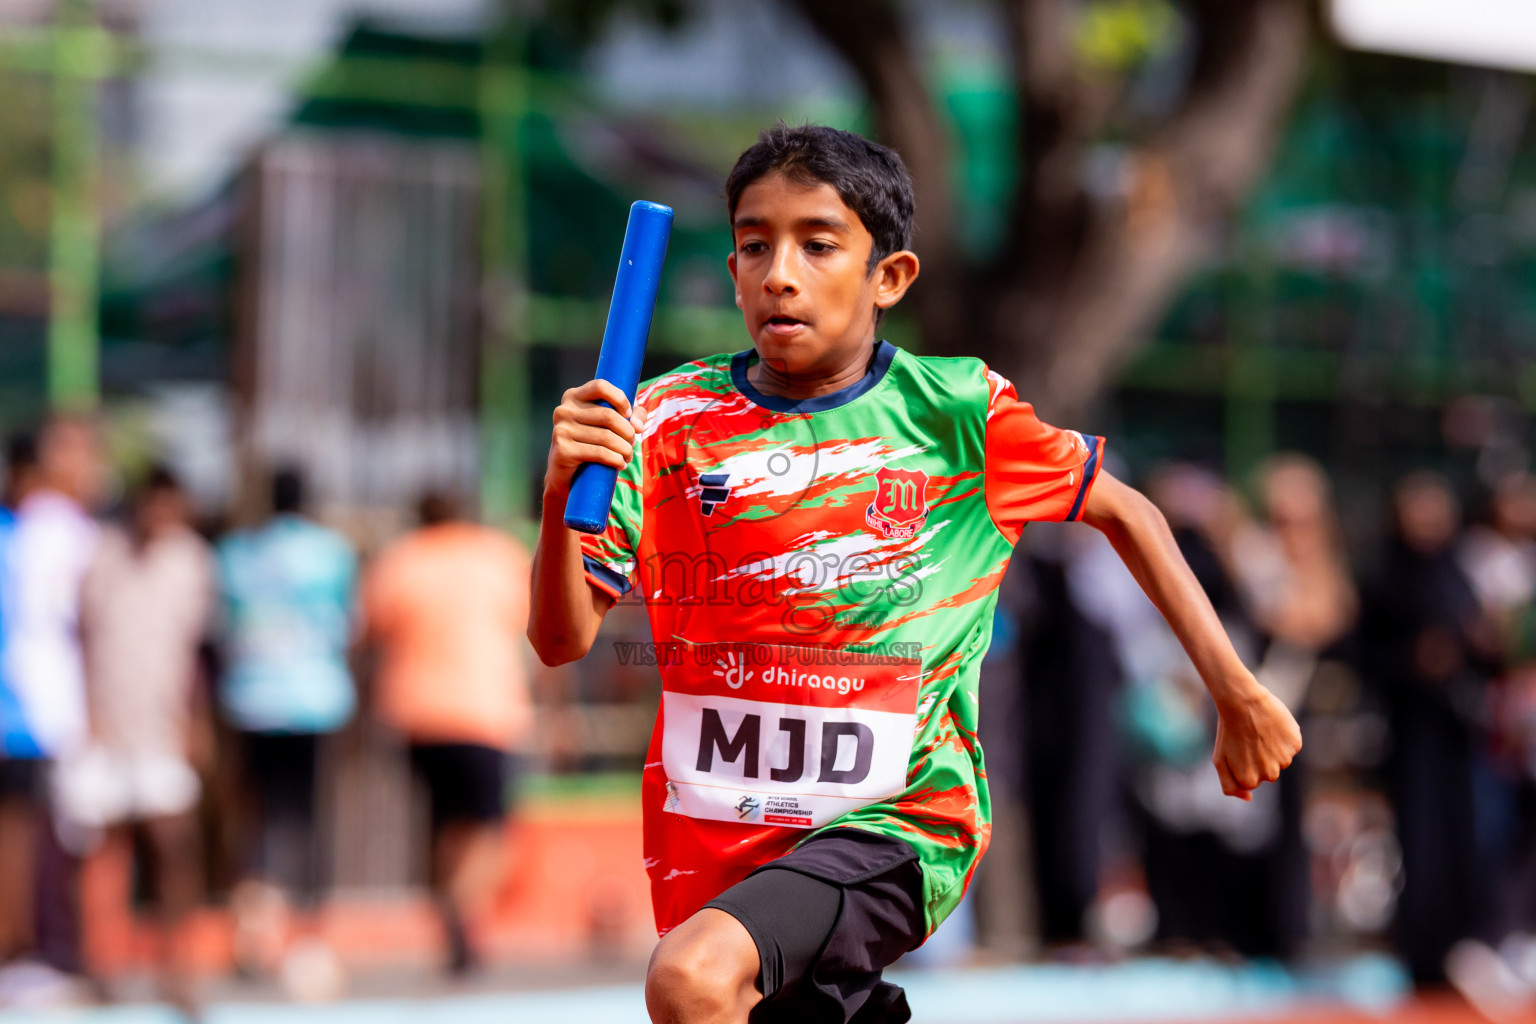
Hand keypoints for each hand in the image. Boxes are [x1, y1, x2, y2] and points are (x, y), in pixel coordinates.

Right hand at [545, 379, 646, 499]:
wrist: (564, 472)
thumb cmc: (590, 442)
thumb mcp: (608, 424)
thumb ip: (631, 415)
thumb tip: (637, 426)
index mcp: (573, 397)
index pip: (600, 386)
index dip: (620, 399)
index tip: (628, 414)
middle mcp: (564, 410)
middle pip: (608, 415)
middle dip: (627, 432)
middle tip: (632, 443)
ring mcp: (561, 430)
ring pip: (606, 437)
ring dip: (624, 449)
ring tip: (628, 456)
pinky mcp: (563, 450)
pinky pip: (599, 453)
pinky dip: (616, 460)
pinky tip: (621, 464)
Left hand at [1212, 680, 1301, 801]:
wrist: (1243, 701)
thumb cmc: (1228, 730)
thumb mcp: (1220, 760)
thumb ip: (1230, 785)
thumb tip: (1248, 798)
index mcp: (1250, 780)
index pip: (1252, 780)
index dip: (1245, 763)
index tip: (1239, 749)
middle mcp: (1270, 775)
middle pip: (1268, 772)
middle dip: (1260, 758)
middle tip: (1250, 740)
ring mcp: (1284, 760)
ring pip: (1281, 759)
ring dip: (1273, 748)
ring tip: (1260, 731)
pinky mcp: (1295, 744)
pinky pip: (1291, 746)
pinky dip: (1284, 737)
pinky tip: (1272, 726)